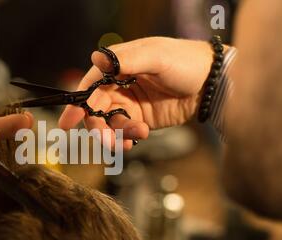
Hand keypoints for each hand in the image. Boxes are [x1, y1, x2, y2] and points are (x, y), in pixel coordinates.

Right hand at [59, 37, 217, 149]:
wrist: (212, 84)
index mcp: (119, 66)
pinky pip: (124, 133)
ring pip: (109, 124)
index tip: (69, 122)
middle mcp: (120, 85)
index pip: (91, 85)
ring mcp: (130, 104)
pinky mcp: (140, 120)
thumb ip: (127, 60)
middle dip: (98, 126)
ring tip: (136, 135)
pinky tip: (135, 140)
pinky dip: (125, 140)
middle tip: (107, 139)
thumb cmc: (186, 62)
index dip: (78, 103)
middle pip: (96, 109)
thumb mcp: (157, 57)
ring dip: (116, 134)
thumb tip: (96, 58)